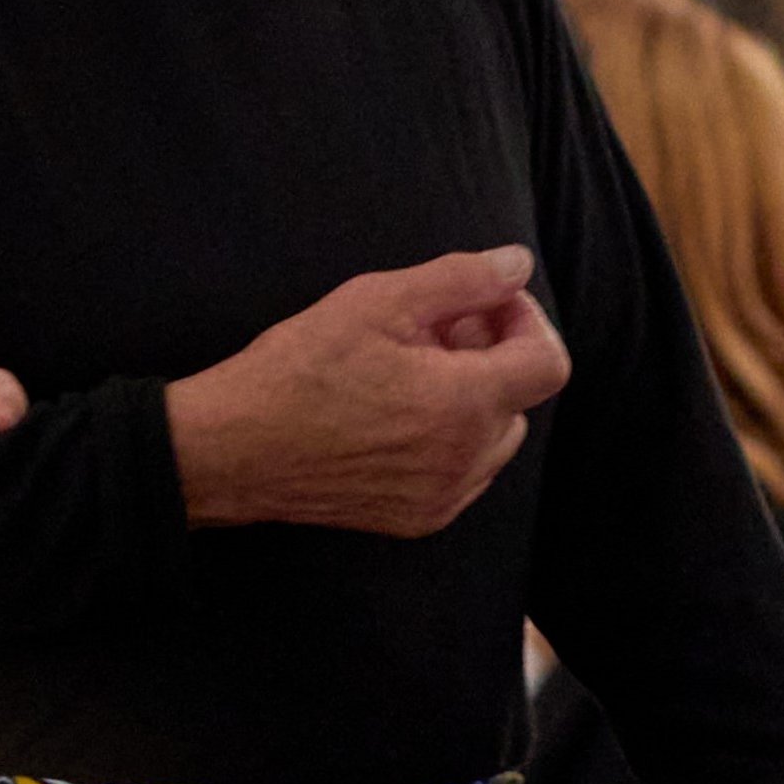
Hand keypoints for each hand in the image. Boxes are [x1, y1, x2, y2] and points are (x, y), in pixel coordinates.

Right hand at [163, 246, 570, 535]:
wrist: (234, 448)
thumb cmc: (299, 369)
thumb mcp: (377, 301)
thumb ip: (460, 279)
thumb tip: (517, 264)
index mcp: (465, 406)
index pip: (548, 363)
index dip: (524, 320)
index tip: (480, 304)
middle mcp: (465, 462)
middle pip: (520, 398)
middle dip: (490, 356)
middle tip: (431, 329)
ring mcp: (443, 498)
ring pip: (493, 438)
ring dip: (471, 400)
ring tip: (408, 371)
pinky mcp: (416, 519)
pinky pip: (462, 473)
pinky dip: (447, 439)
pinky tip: (393, 414)